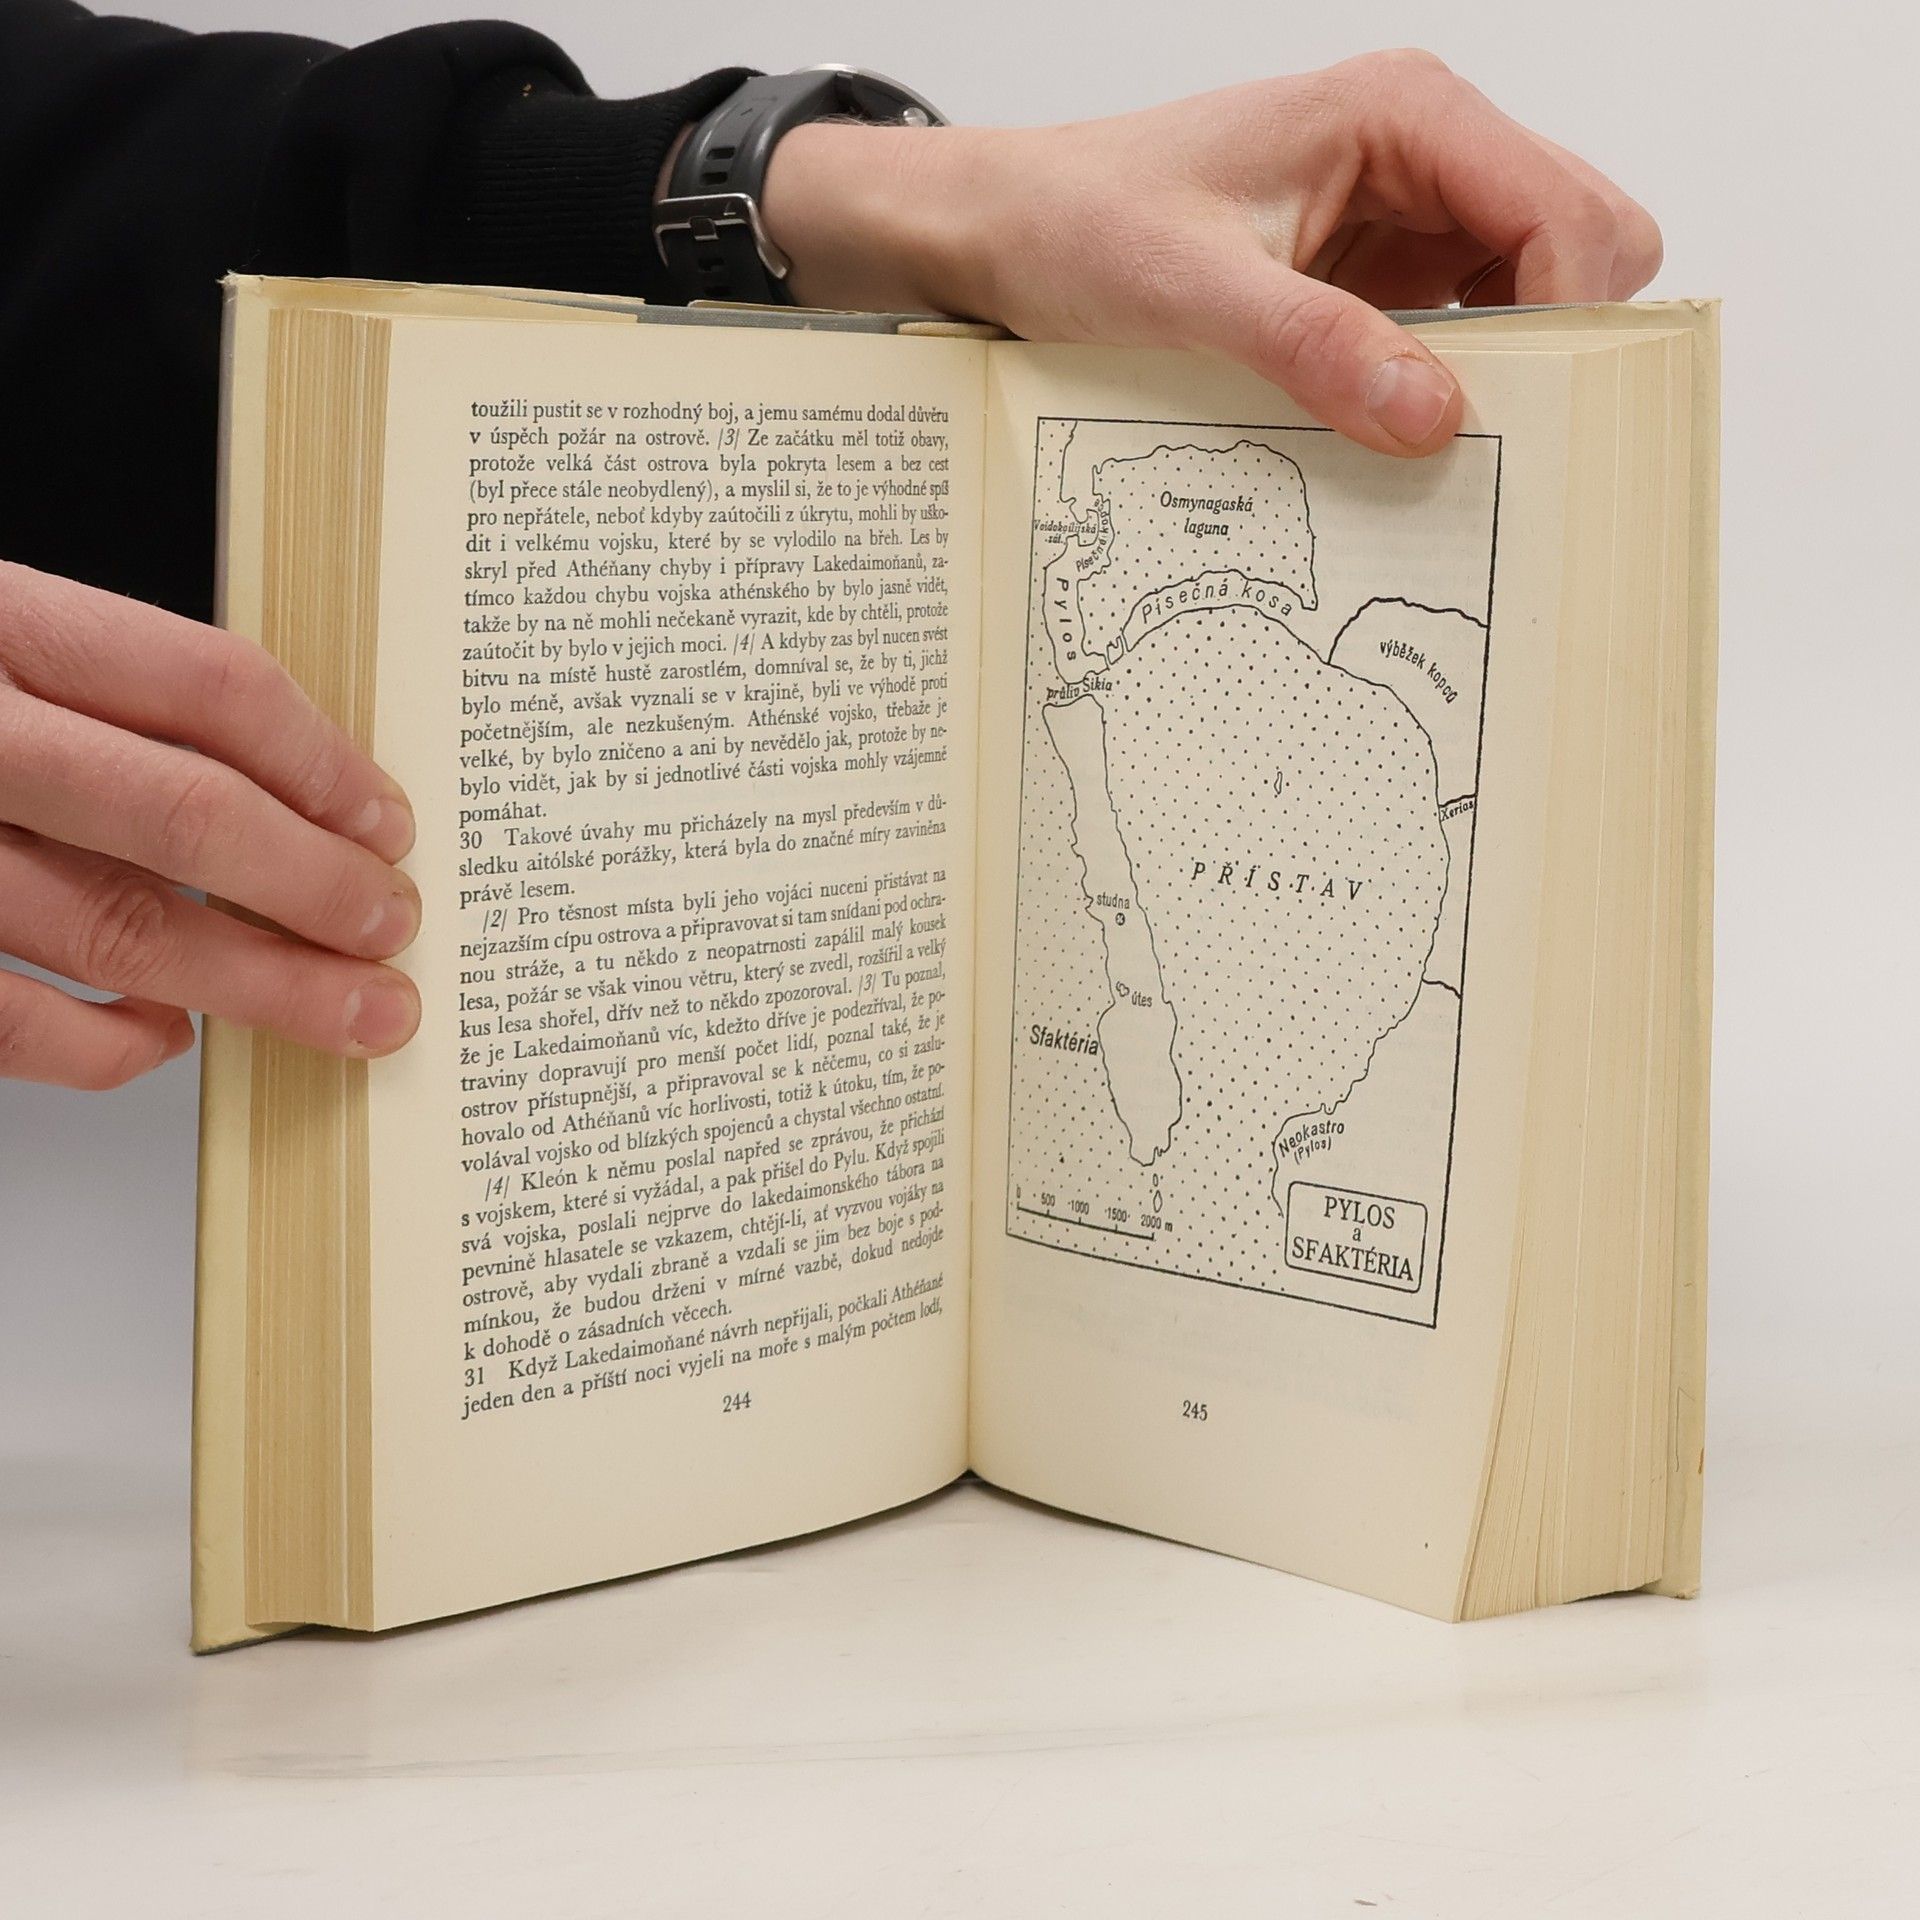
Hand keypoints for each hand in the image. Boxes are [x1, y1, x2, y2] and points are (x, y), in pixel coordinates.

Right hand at [0, 562, 421, 1089]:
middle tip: (394, 935)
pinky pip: (8, 1023)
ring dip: (255, 984)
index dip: (322, 764)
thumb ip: (103, 697)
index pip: (206, 687)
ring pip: (117, 929)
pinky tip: (167, 1037)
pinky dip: (106, 1044)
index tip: (388, 824)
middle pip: (185, 817)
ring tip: (349, 1011)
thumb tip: (292, 796)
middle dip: (317, 890)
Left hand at [762, 50, 1661, 454]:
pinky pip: (1467, 335)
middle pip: (1583, 245)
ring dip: (1509, 373)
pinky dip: (1456, 388)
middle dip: (1560, 343)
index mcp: (1403, 114)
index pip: (1567, 209)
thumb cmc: (1080, 222)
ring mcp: (1410, 215)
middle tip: (1489, 439)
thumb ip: (1314, 345)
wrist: (1011, 230)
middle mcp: (1426, 151)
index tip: (1518, 418)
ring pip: (1537, 294)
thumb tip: (1435, 415)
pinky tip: (1400, 433)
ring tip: (1439, 447)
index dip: (1570, 316)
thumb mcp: (1186, 289)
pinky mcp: (1381, 276)